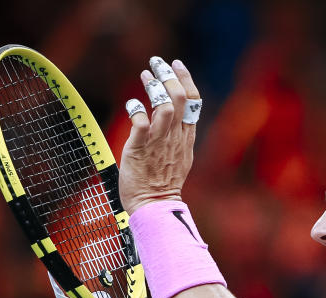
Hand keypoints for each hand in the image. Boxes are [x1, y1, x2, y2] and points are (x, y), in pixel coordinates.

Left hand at [118, 57, 201, 213]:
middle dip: (170, 75)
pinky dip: (136, 108)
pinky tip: (131, 103)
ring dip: (154, 87)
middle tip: (157, 63)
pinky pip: (140, 122)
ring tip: (145, 75)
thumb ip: (179, 136)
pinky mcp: (141, 149)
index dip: (186, 79)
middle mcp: (175, 137)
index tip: (177, 65)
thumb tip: (174, 117)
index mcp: (186, 138)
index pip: (193, 102)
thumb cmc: (162, 184)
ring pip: (165, 106)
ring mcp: (159, 143)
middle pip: (181, 98)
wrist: (154, 206)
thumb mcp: (180, 157)